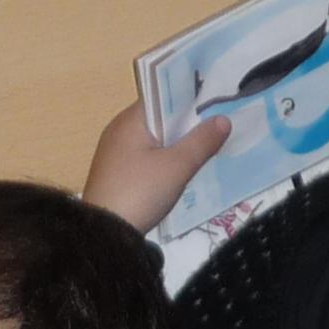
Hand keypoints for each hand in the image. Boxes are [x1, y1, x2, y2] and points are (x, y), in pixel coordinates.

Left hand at [82, 100, 228, 234]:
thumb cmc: (141, 191)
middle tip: (219, 122)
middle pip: (159, 117)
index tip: (215, 99)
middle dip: (187, 121)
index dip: (189, 96)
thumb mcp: (177, 166)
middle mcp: (119, 129)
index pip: (162, 95)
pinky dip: (164, 157)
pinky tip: (182, 168)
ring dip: (177, 141)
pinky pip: (146, 155)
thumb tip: (223, 119)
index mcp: (130, 120)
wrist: (106, 234)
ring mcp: (115, 152)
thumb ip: (201, 141)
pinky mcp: (116, 172)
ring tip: (207, 144)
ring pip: (154, 138)